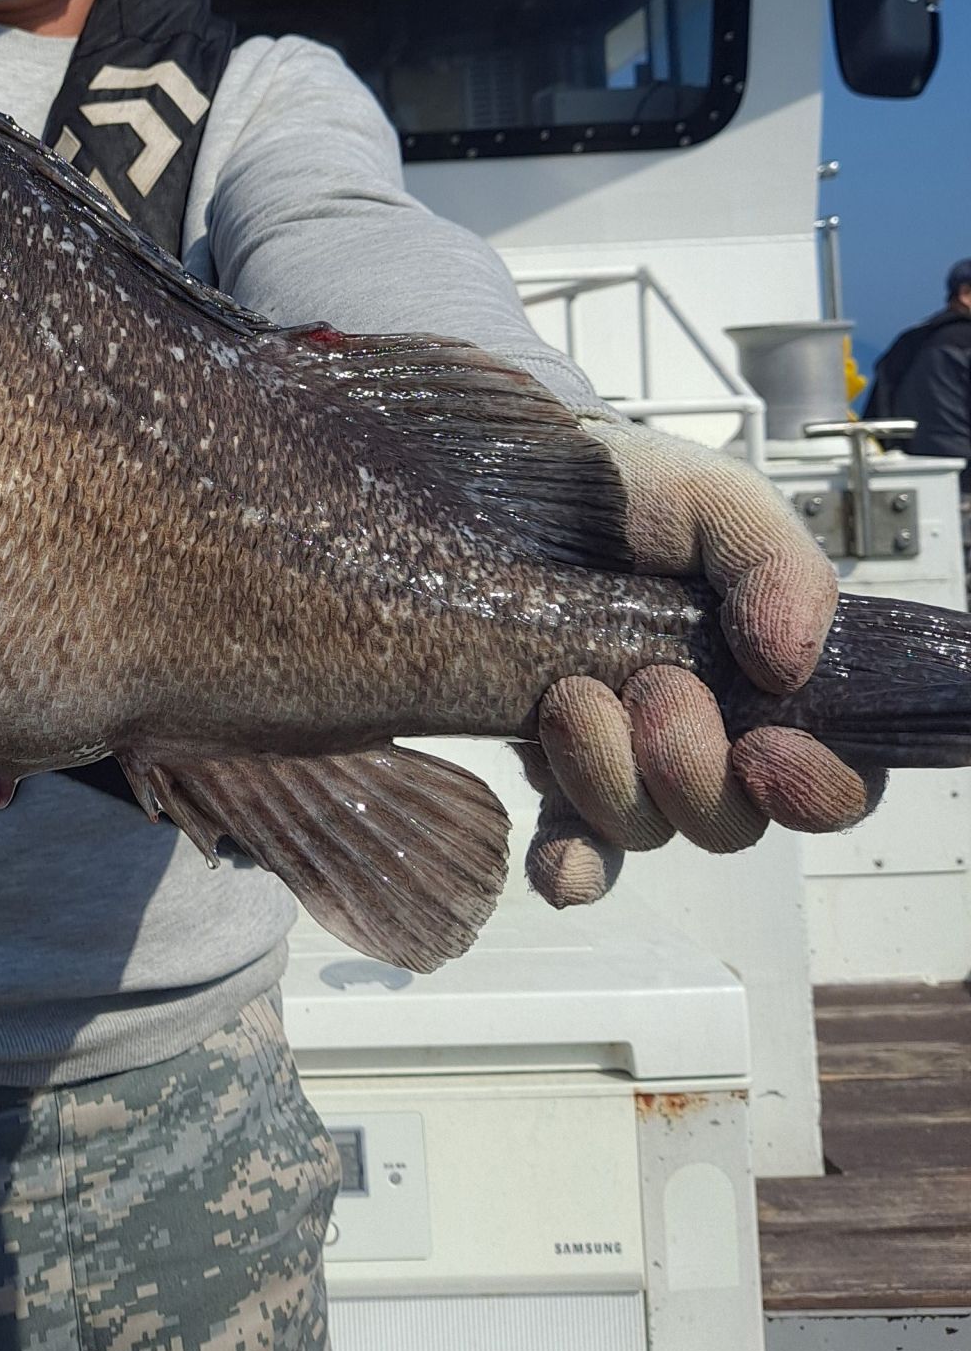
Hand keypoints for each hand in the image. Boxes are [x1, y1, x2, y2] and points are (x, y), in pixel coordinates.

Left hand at [523, 417, 880, 907]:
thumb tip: (790, 663)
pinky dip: (574, 867)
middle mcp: (709, 735)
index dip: (816, 789)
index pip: (837, 778)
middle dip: (692, 767)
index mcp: (772, 684)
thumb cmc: (628, 491)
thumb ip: (777, 563)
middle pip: (732, 821)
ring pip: (648, 832)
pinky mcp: (555, 770)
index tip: (766, 750)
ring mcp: (629, 760)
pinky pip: (577, 855)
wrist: (513, 484)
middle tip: (653, 688)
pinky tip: (558, 861)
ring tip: (573, 696)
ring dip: (613, 780)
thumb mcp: (716, 498)